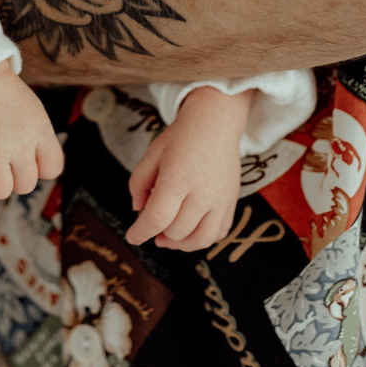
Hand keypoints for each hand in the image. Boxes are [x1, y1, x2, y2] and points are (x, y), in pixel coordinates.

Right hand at [0, 65, 63, 227]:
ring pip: (0, 191)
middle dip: (15, 179)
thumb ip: (39, 138)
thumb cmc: (4, 93)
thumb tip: (43, 167)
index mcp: (40, 132)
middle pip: (25, 184)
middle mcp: (19, 144)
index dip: (40, 170)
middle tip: (3, 166)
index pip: (52, 169)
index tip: (29, 163)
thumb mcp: (34, 112)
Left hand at [124, 88, 252, 251]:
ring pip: (201, 239)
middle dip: (159, 234)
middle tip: (152, 226)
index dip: (140, 232)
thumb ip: (138, 184)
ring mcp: (221, 198)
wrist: (216, 122)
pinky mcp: (232, 201)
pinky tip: (191, 229)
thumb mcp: (152, 154)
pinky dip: (203, 237)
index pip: (157, 218)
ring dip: (181, 244)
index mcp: (178, 178)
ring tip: (169, 237)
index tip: (133, 236)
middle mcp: (202, 192)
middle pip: (177, 231)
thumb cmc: (182, 137)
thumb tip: (139, 210)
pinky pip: (220, 232)